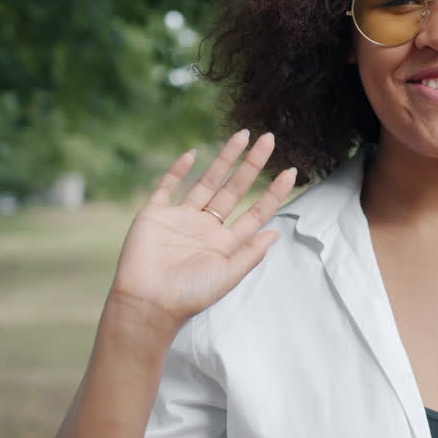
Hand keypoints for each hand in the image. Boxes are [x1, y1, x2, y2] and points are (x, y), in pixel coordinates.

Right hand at [108, 130, 296, 332]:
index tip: (290, 171)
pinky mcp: (155, 214)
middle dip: (251, 165)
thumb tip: (276, 233)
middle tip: (269, 139)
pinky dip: (178, 170)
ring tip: (242, 135)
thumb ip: (250, 253)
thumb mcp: (228, 276)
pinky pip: (168, 186)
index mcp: (224, 243)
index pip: (255, 212)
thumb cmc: (189, 295)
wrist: (147, 302)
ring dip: (224, 159)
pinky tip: (193, 154)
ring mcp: (180, 218)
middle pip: (234, 189)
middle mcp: (205, 227)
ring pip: (206, 182)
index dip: (273, 193)